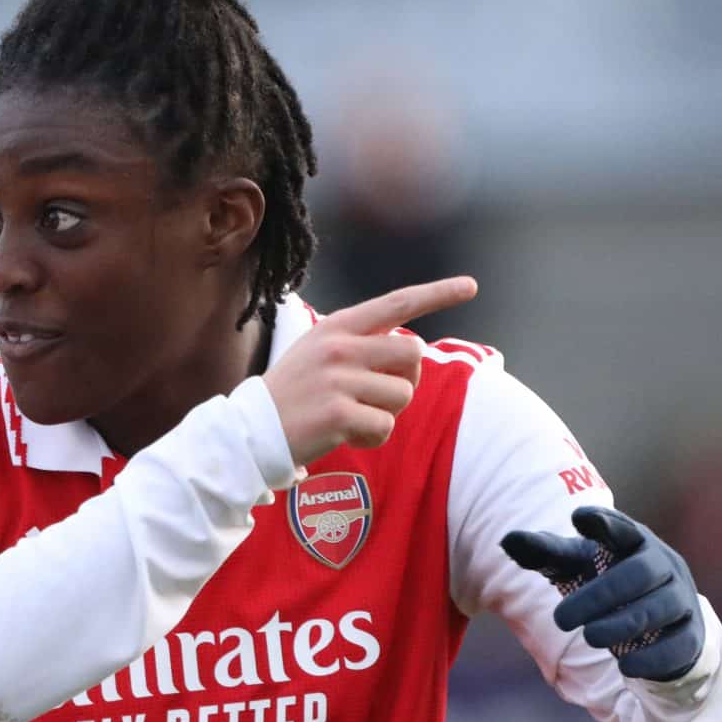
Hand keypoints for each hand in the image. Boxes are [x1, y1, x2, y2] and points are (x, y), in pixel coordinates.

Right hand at [263, 277, 477, 464]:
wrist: (250, 431)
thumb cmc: (293, 394)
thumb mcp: (319, 353)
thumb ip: (359, 344)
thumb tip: (410, 352)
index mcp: (337, 328)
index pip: (396, 303)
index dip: (437, 294)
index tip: (471, 286)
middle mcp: (339, 347)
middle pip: (412, 353)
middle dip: (406, 378)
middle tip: (377, 394)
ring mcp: (338, 380)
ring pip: (403, 394)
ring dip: (387, 412)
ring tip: (352, 416)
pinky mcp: (338, 413)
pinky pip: (385, 425)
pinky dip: (372, 435)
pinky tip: (344, 434)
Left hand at [500, 505, 705, 681]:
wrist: (661, 629)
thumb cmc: (610, 586)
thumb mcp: (578, 567)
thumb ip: (545, 552)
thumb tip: (507, 539)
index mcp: (636, 544)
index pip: (623, 528)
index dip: (604, 522)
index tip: (578, 517)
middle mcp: (665, 567)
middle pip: (639, 573)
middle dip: (600, 595)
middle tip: (560, 619)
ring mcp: (683, 601)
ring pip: (659, 609)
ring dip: (619, 625)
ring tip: (588, 636)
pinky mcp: (691, 638)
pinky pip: (675, 647)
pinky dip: (648, 658)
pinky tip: (624, 666)